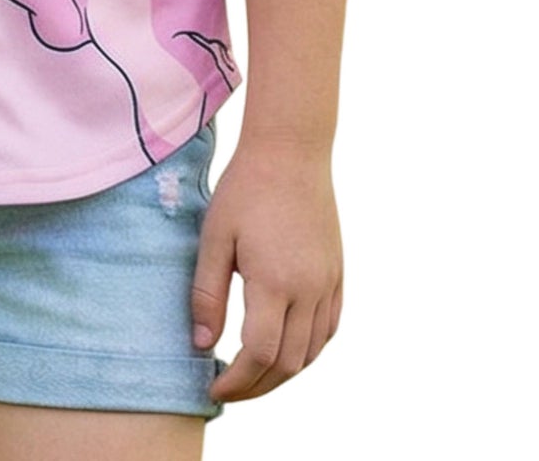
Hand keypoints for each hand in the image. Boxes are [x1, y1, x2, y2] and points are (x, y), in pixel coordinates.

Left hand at [190, 137, 342, 402]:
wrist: (292, 151)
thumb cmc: (245, 189)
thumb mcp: (214, 237)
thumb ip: (207, 294)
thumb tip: (202, 345)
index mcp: (274, 281)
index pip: (258, 355)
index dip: (236, 382)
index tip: (212, 388)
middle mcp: (308, 290)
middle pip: (288, 363)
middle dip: (256, 387)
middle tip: (228, 388)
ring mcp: (328, 283)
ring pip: (312, 352)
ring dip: (282, 372)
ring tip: (251, 374)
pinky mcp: (337, 274)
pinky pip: (329, 329)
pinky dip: (308, 350)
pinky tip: (285, 348)